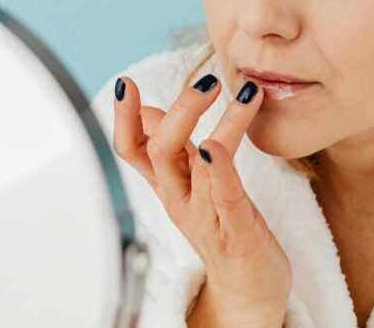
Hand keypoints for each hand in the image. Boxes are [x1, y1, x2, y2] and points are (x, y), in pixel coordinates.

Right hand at [111, 73, 292, 316]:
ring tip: (241, 93)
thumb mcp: (191, 182)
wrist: (249, 292)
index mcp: (168, 185)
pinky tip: (218, 147)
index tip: (125, 83)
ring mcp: (207, 218)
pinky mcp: (238, 234)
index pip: (132, 148)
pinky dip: (221, 170)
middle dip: (178, 111)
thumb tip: (148, 109)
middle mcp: (180, 200)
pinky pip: (226, 199)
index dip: (124, 116)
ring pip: (198, 168)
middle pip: (159, 152)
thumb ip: (172, 147)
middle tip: (205, 81)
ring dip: (219, 125)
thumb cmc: (224, 229)